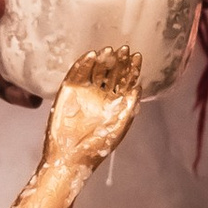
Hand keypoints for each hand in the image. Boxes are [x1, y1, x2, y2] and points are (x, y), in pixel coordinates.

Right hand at [43, 47, 144, 170]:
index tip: (137, 56)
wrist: (70, 158)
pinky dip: (82, 63)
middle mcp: (100, 94)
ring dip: (102, 59)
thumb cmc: (96, 147)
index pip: (125, 79)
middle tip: (124, 49)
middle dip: (118, 60)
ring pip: (95, 69)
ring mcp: (84, 91)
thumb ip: (130, 105)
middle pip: (111, 71)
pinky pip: (76, 73)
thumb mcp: (120, 125)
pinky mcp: (68, 90)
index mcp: (115, 102)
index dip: (131, 68)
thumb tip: (139, 85)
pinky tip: (91, 55)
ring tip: (109, 50)